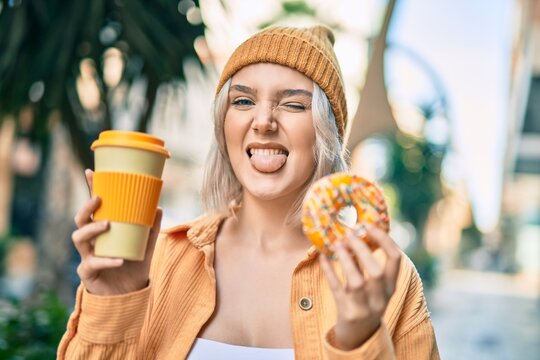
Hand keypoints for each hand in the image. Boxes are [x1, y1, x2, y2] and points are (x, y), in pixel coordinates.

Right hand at [72, 169, 161, 295]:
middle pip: (80, 220)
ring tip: (107, 225)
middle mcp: (92, 241)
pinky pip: (91, 264)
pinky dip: (106, 260)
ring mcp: (87, 256)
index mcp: (103, 230)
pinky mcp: (87, 273)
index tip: (90, 172)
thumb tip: (158, 207)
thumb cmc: (134, 267)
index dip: (91, 190)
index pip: (95, 208)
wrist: (129, 296)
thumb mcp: (146, 246)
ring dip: (92, 229)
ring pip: (79, 238)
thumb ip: (151, 229)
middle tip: (99, 199)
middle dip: (87, 208)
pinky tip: (119, 259)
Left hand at [320, 224, 401, 349]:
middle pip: (376, 272)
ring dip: (346, 260)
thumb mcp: (375, 286)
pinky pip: (336, 289)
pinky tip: (322, 257)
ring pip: (356, 282)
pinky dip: (329, 272)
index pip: (395, 259)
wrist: (360, 336)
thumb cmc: (367, 302)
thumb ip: (368, 264)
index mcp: (391, 286)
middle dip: (363, 250)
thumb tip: (354, 233)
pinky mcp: (347, 313)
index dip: (384, 240)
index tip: (370, 225)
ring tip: (336, 244)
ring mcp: (364, 307)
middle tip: (349, 234)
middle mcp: (381, 298)